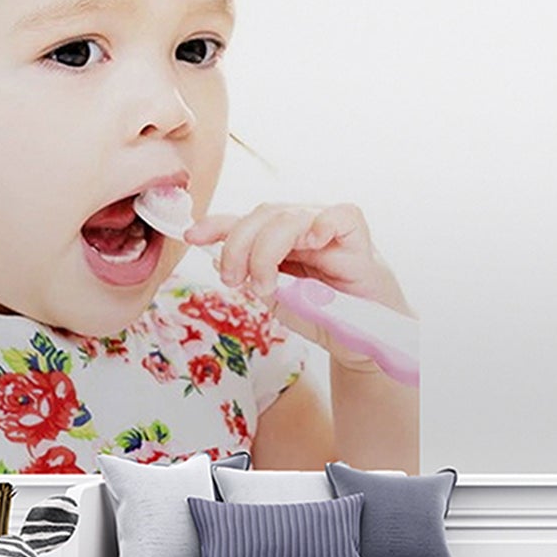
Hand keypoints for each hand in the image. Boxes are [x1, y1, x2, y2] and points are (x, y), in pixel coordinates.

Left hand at [186, 202, 412, 315]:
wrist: (365, 342)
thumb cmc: (325, 317)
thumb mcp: (277, 299)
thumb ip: (253, 277)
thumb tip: (219, 259)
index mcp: (283, 237)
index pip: (247, 220)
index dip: (218, 224)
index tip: (192, 236)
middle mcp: (305, 227)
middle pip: (264, 214)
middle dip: (238, 245)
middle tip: (232, 280)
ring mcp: (332, 230)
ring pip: (290, 216)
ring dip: (266, 249)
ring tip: (265, 285)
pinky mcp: (360, 240)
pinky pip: (342, 215)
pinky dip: (323, 223)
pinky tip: (311, 243)